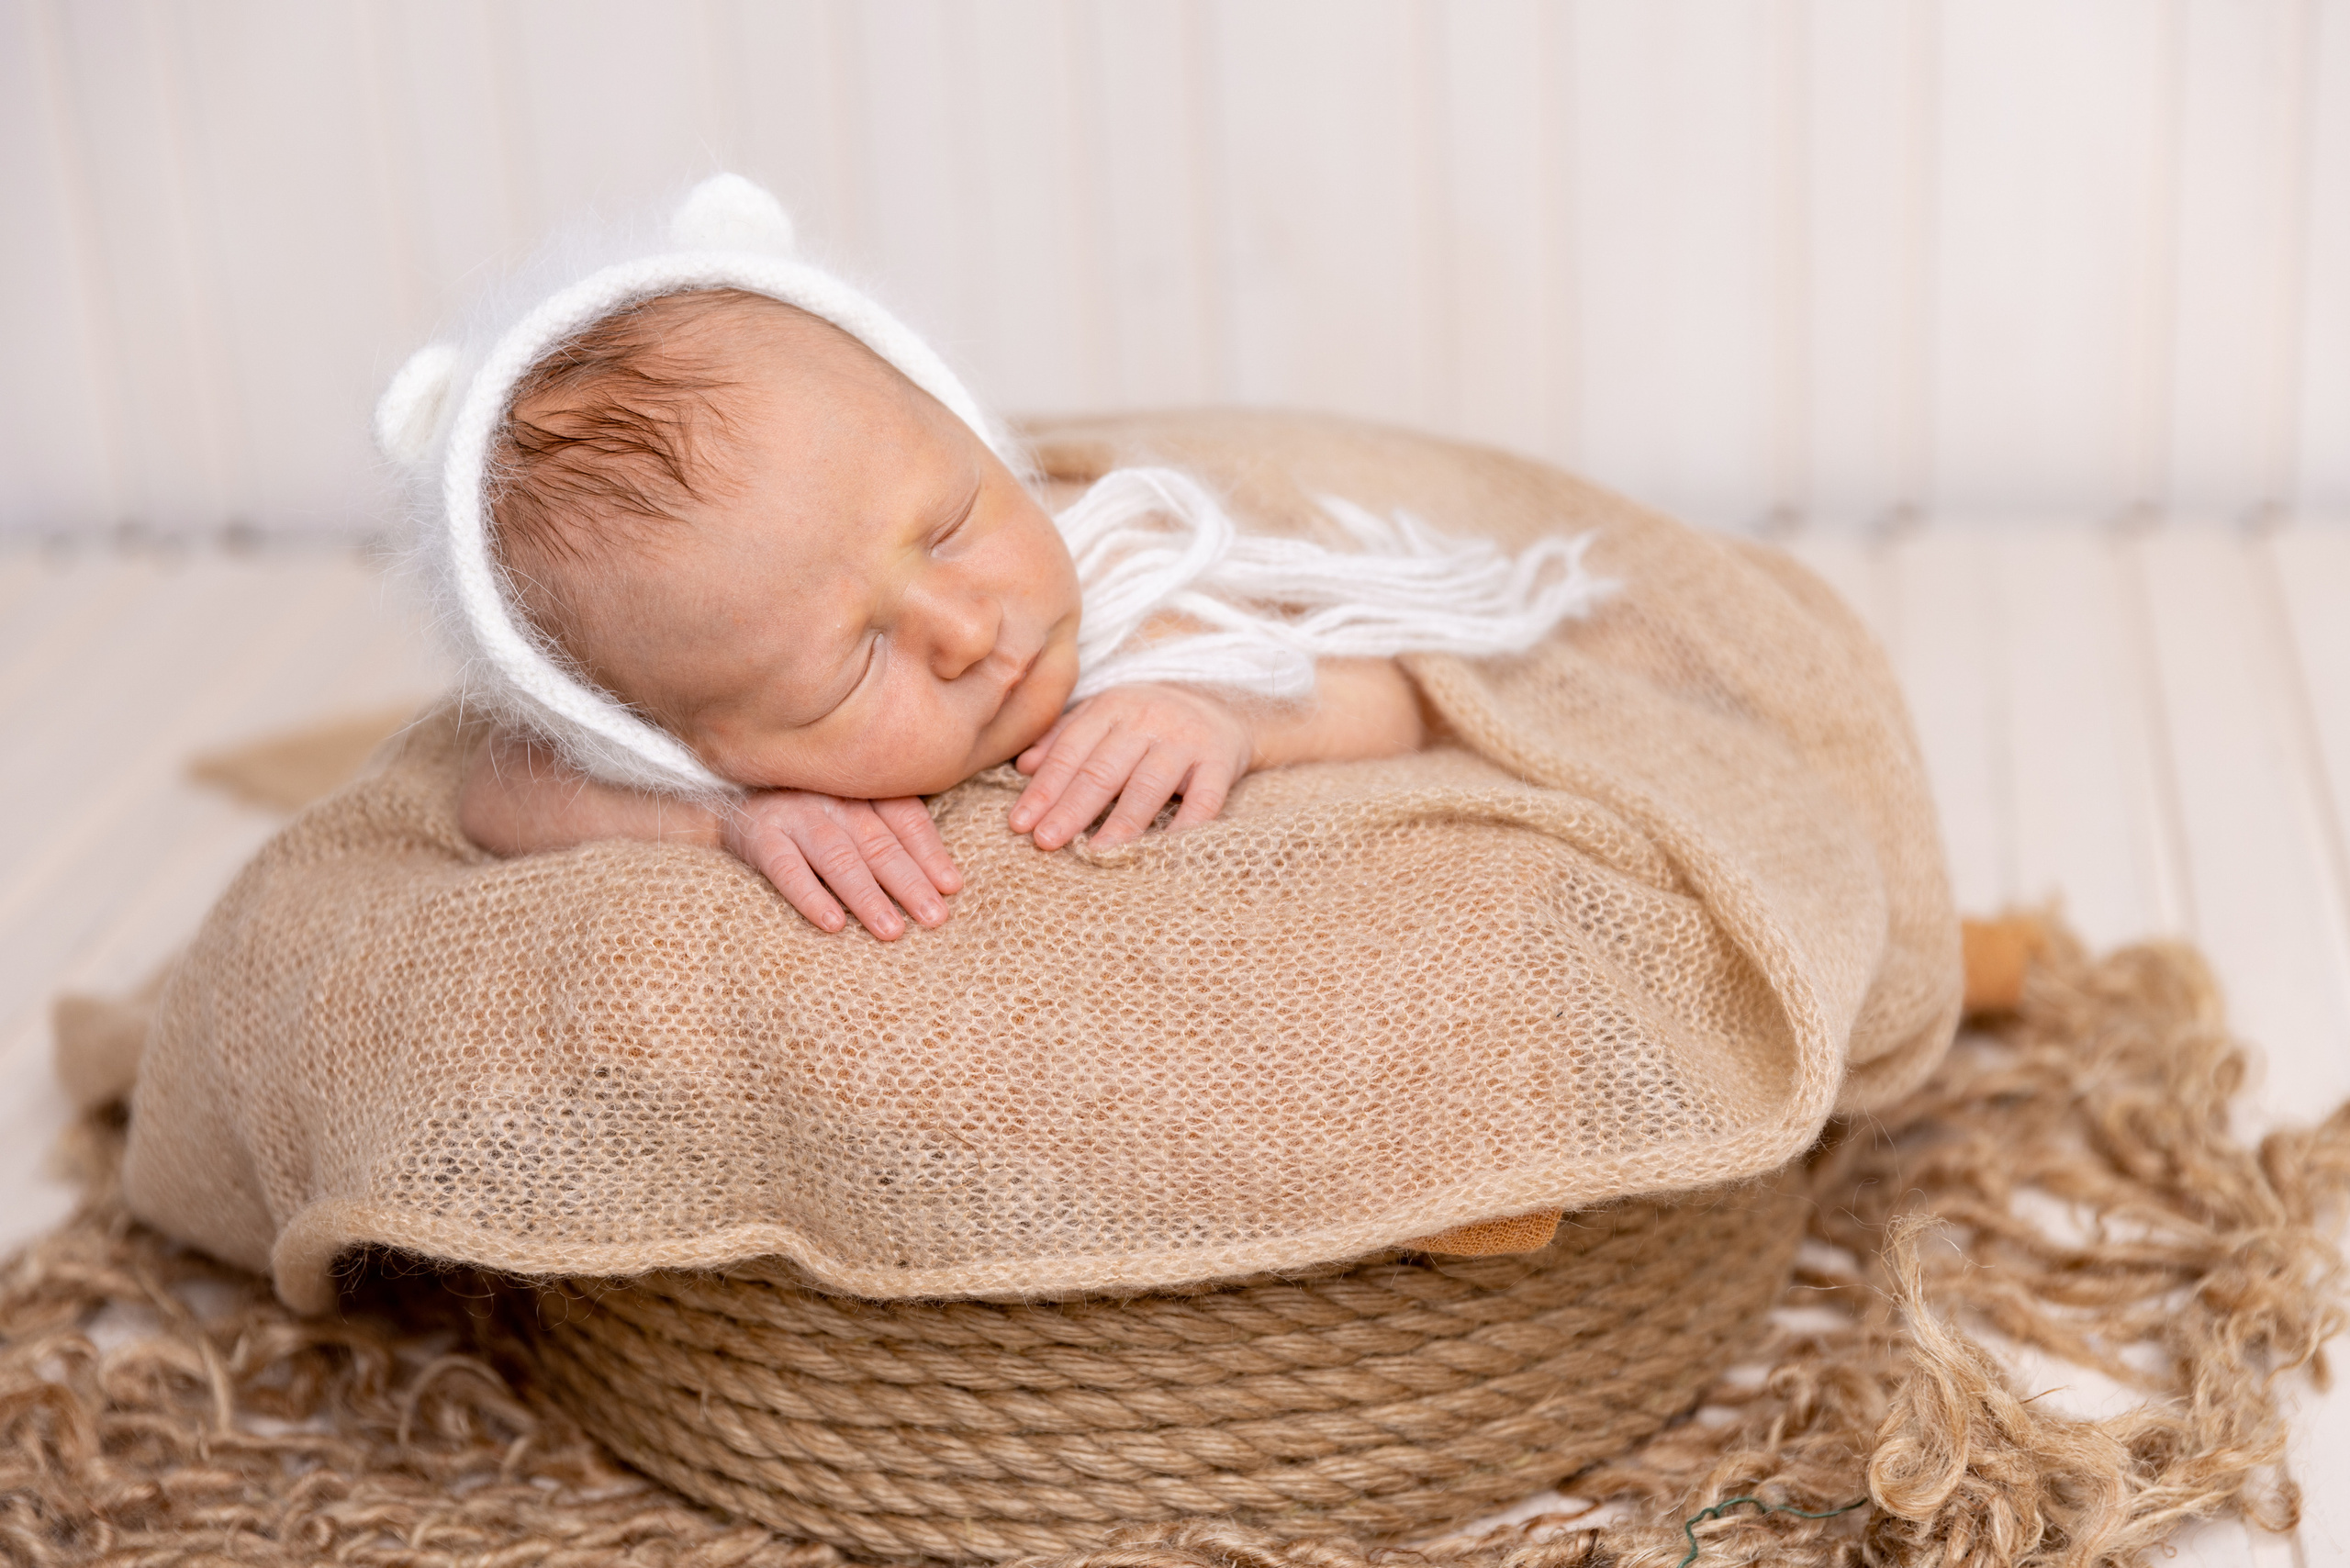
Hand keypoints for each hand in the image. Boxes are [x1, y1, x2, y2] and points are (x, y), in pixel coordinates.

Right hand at [722, 791, 961, 939]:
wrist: (723, 801)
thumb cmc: (806, 813)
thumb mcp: (849, 810)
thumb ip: (888, 830)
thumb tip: (946, 881)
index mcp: (859, 788)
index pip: (904, 816)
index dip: (930, 852)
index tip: (952, 887)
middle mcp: (830, 797)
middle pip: (877, 841)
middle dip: (909, 882)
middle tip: (934, 918)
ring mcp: (793, 814)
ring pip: (838, 857)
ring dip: (867, 896)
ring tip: (892, 930)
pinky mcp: (758, 837)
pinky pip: (786, 869)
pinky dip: (810, 896)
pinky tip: (833, 924)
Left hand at [1009, 684, 1251, 850]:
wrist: (1224, 707)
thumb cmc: (1150, 720)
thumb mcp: (1106, 714)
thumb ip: (1064, 737)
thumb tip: (1023, 767)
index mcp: (1112, 707)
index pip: (1071, 751)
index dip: (1044, 788)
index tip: (1020, 823)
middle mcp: (1148, 719)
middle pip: (1104, 769)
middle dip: (1071, 808)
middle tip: (1045, 841)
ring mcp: (1186, 740)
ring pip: (1149, 785)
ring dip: (1121, 822)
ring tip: (1095, 852)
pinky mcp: (1220, 762)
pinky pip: (1204, 799)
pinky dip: (1186, 826)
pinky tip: (1163, 851)